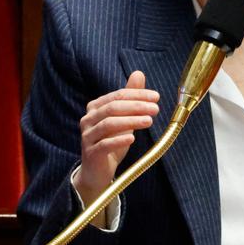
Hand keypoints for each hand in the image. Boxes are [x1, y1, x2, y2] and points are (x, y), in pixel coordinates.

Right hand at [74, 70, 158, 206]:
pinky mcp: (90, 153)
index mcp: (95, 107)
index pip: (118, 95)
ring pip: (108, 124)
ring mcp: (87, 136)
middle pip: (113, 108)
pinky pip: (104, 144)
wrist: (97, 171)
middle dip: (136, 106)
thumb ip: (129, 97)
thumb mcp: (123, 118)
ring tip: (149, 121)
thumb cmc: (111, 141)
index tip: (156, 97)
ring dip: (131, 121)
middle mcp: (88, 119)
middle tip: (156, 108)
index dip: (137, 94)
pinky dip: (119, 140)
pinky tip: (132, 138)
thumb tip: (138, 73)